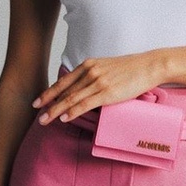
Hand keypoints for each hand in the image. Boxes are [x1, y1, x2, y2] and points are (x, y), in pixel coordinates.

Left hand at [32, 53, 165, 124]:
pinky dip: (72, 111)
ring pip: (71, 99)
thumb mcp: (107, 66)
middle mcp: (90, 72)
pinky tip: (64, 118)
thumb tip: (85, 88)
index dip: (49, 92)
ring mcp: (98, 82)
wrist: (149, 65)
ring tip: (45, 120)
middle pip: (64, 91)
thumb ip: (94, 75)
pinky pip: (85, 104)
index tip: (38, 101)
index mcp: (88, 65)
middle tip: (36, 113)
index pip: (64, 81)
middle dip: (47, 103)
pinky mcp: (107, 92)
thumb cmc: (130, 68)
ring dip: (55, 111)